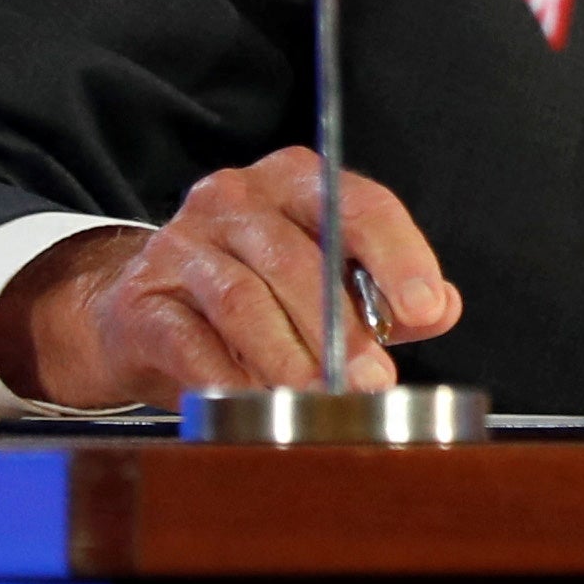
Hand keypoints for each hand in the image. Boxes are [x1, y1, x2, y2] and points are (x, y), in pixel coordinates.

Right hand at [0, 147, 460, 408]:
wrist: (142, 311)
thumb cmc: (256, 293)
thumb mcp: (329, 283)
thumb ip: (386, 295)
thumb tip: (441, 308)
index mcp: (296, 180)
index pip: (358, 206)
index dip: (398, 257)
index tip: (424, 309)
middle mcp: (234, 198)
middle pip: (298, 258)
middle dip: (342, 326)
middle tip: (374, 379)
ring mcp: (181, 244)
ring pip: (243, 300)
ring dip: (289, 356)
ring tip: (322, 396)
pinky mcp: (142, 299)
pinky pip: (189, 340)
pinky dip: (228, 377)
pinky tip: (257, 403)